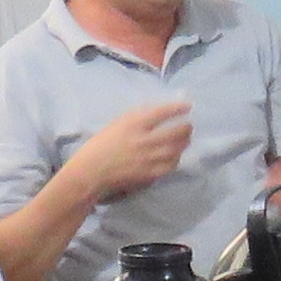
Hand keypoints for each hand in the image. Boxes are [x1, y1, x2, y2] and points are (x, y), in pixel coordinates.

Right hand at [67, 100, 194, 202]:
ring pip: (176, 149)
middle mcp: (144, 140)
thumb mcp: (118, 123)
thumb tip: (161, 110)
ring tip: (186, 138)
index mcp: (134, 124)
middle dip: (186, 127)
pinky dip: (176, 158)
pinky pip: (170, 165)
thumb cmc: (102, 144)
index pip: (162, 112)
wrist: (92, 171)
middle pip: (175, 132)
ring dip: (184, 142)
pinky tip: (175, 155)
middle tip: (189, 124)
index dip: (178, 108)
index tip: (188, 106)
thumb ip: (139, 116)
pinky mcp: (149, 174)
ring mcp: (148, 159)